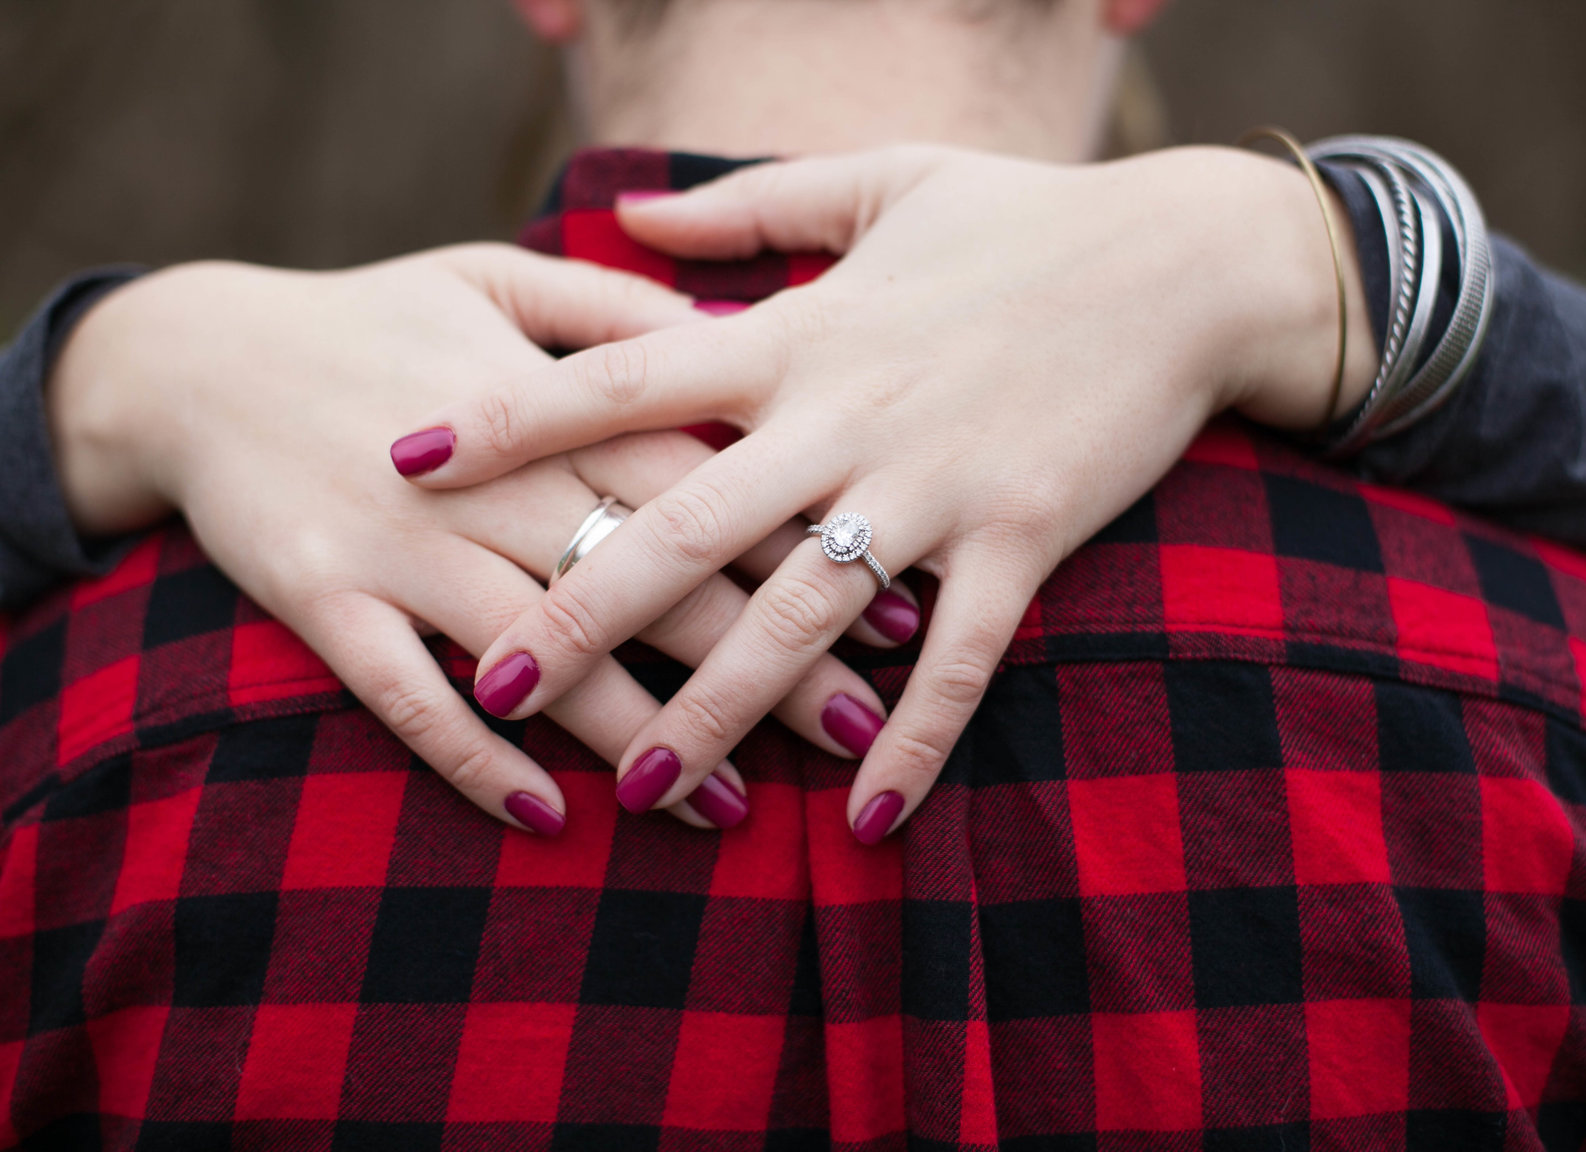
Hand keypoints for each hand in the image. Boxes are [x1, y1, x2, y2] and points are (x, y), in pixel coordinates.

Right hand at [48, 245, 909, 831]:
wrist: (189, 355)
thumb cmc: (374, 318)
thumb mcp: (497, 279)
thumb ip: (619, 308)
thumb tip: (740, 331)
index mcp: (555, 403)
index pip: (706, 481)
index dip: (806, 542)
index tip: (900, 601)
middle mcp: (493, 482)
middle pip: (655, 578)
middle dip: (763, 657)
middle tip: (857, 725)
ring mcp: (406, 546)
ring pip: (549, 653)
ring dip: (643, 732)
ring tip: (731, 805)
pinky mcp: (326, 600)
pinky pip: (408, 696)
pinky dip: (476, 755)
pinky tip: (549, 815)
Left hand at [395, 144, 1375, 841]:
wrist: (1189, 258)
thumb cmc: (1034, 216)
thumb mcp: (886, 176)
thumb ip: (752, 207)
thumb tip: (635, 218)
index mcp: (801, 330)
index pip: (623, 378)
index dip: (507, 419)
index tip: (404, 461)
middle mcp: (848, 414)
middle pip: (683, 523)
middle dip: (579, 610)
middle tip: (492, 690)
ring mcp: (936, 482)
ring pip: (801, 612)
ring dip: (720, 706)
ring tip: (643, 785)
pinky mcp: (1025, 534)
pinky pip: (959, 658)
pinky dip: (914, 739)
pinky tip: (870, 820)